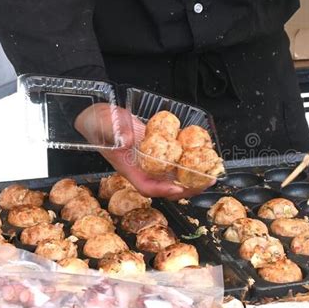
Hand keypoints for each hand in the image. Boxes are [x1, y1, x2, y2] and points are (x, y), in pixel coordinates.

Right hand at [74, 103, 209, 199]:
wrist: (98, 117)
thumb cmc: (98, 122)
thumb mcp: (105, 123)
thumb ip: (115, 131)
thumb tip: (129, 140)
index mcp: (128, 168)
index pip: (147, 186)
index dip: (163, 190)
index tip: (179, 188)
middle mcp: (141, 169)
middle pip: (165, 187)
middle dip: (187, 188)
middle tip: (206, 182)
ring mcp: (149, 163)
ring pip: (172, 177)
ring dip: (192, 179)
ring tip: (210, 175)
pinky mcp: (156, 154)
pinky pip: (173, 164)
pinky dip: (188, 164)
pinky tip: (201, 158)